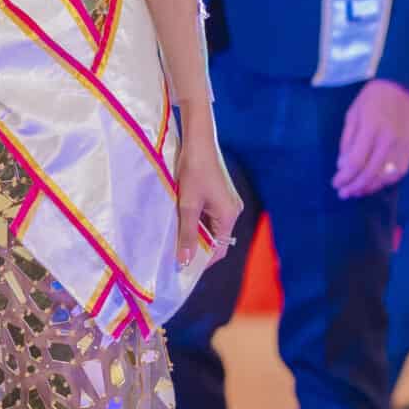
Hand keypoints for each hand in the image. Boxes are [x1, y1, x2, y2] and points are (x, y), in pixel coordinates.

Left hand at [174, 135, 241, 270]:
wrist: (199, 141)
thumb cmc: (194, 170)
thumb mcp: (187, 205)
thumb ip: (187, 235)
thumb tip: (184, 262)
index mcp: (229, 215)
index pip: (219, 249)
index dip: (203, 260)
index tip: (184, 268)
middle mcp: (233, 210)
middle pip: (216, 239)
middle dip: (197, 246)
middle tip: (175, 252)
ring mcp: (228, 202)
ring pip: (211, 226)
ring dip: (195, 231)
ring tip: (176, 234)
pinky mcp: (221, 194)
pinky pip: (210, 215)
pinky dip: (197, 219)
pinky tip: (182, 217)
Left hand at [332, 77, 408, 199]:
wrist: (404, 86)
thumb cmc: (373, 98)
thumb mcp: (353, 114)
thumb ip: (347, 141)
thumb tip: (342, 166)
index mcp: (371, 128)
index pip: (356, 162)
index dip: (344, 177)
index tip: (335, 183)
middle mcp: (388, 140)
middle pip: (369, 173)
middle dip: (353, 187)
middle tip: (343, 193)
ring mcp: (402, 146)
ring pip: (385, 177)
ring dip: (368, 188)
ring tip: (356, 191)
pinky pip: (398, 173)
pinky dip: (384, 182)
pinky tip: (373, 183)